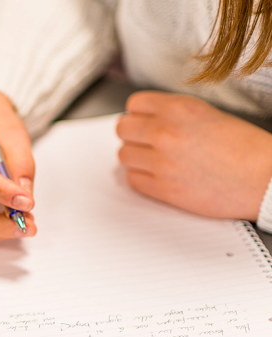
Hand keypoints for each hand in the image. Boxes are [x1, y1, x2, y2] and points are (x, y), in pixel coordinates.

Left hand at [116, 91, 271, 219]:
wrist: (264, 179)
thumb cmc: (245, 148)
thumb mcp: (208, 115)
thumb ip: (173, 115)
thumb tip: (146, 120)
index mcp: (179, 109)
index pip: (134, 104)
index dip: (139, 114)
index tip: (145, 121)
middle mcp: (166, 132)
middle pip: (122, 129)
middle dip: (133, 135)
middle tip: (146, 142)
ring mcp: (161, 161)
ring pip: (123, 155)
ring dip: (136, 158)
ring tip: (156, 160)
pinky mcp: (162, 188)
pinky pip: (132, 180)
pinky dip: (142, 178)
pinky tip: (159, 176)